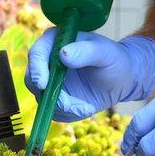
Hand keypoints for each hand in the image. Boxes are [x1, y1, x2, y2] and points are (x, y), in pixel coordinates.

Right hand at [25, 28, 154, 121]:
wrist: (122, 77)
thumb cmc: (113, 58)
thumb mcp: (105, 52)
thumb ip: (86, 52)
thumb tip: (63, 54)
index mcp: (55, 42)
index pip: (36, 54)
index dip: (37, 68)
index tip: (43, 83)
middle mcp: (47, 62)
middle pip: (32, 78)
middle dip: (46, 93)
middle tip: (67, 104)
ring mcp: (50, 82)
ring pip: (42, 98)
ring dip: (62, 107)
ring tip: (85, 106)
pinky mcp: (56, 98)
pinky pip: (54, 111)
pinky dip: (69, 114)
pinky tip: (86, 107)